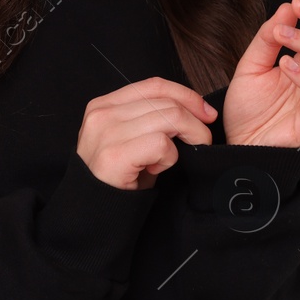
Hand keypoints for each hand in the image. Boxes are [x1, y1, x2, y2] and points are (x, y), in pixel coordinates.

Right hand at [76, 77, 216, 190]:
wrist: (93, 213)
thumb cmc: (118, 178)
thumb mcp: (130, 139)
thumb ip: (149, 118)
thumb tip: (194, 109)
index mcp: (104, 105)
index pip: (155, 85)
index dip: (187, 95)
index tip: (206, 113)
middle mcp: (102, 114)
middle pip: (166, 102)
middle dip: (195, 121)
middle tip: (204, 141)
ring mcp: (106, 133)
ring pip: (169, 118)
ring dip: (187, 139)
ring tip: (175, 159)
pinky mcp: (114, 155)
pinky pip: (161, 144)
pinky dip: (169, 158)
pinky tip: (155, 170)